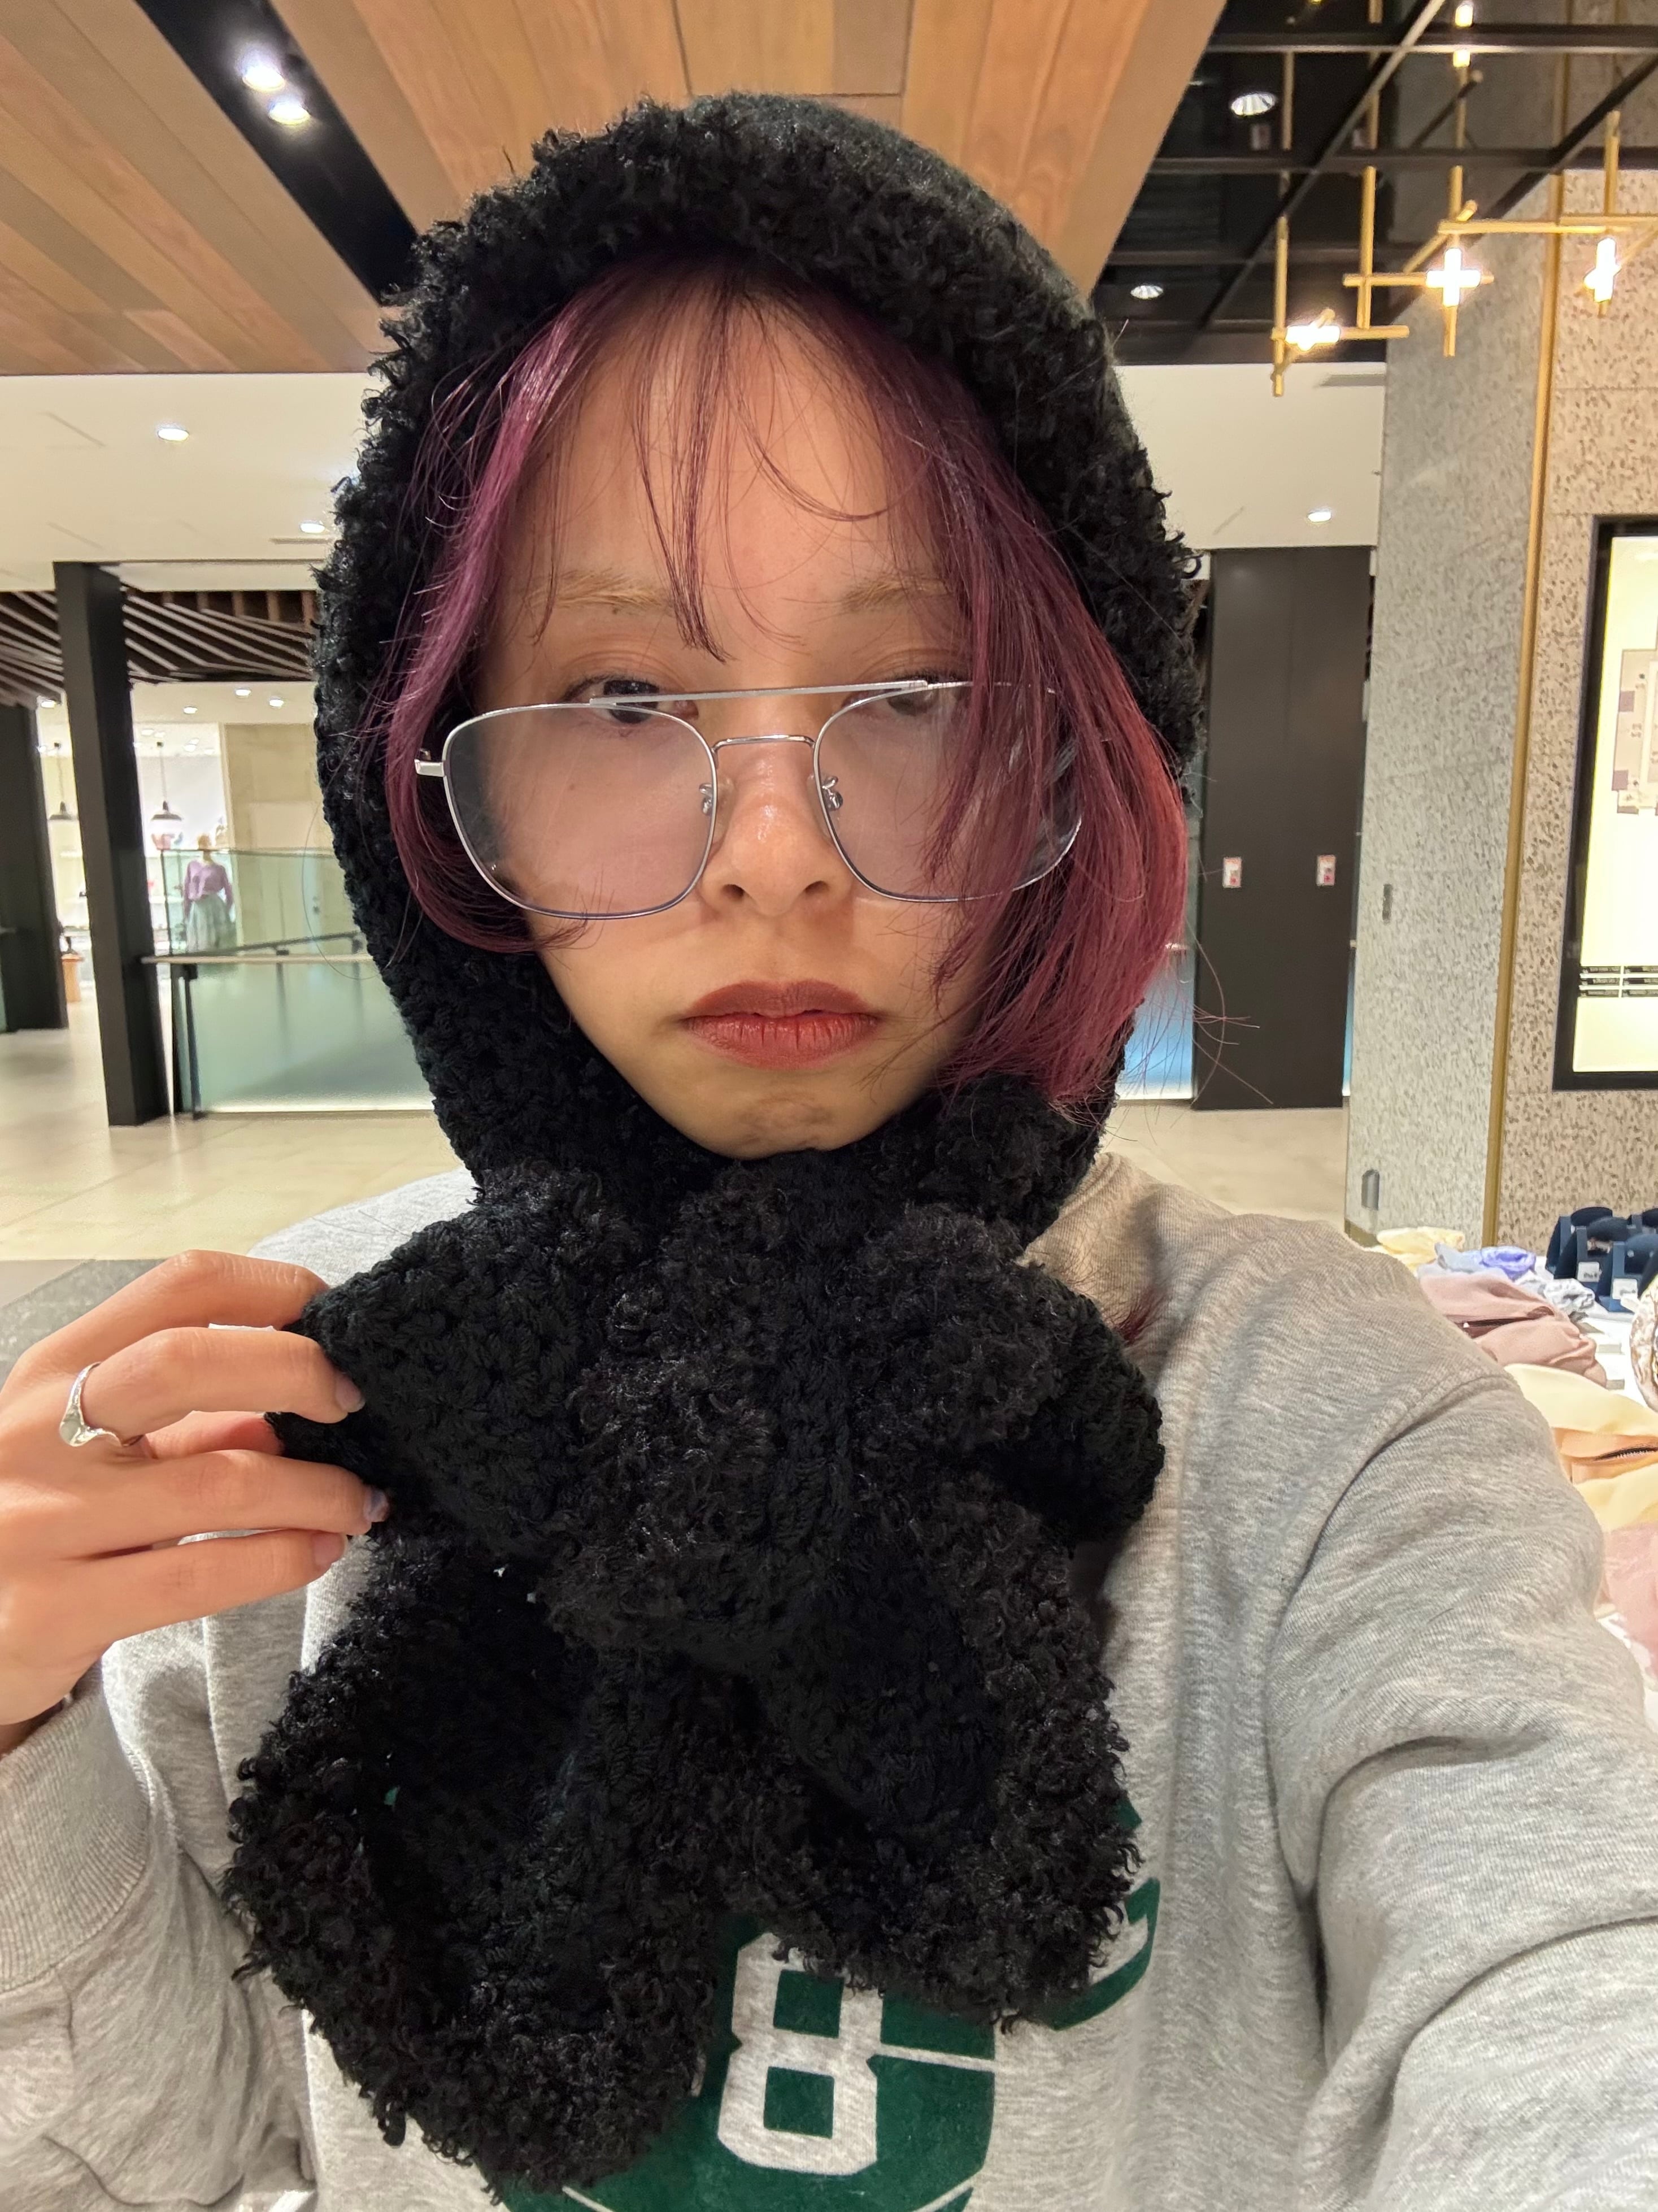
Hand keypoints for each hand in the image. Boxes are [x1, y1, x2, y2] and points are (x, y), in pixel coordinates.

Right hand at [0, 1251, 384, 1750]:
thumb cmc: (50, 1520)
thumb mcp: (107, 1450)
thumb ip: (198, 1420)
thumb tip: (314, 1395)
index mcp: (53, 1369)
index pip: (178, 1287)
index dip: (276, 1289)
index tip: (335, 1319)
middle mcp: (32, 1432)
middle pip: (185, 1362)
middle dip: (297, 1372)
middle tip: (357, 1403)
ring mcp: (34, 1522)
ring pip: (216, 1483)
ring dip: (318, 1490)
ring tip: (361, 1501)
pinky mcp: (48, 1611)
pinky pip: (197, 1577)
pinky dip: (282, 1559)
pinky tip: (319, 1552)